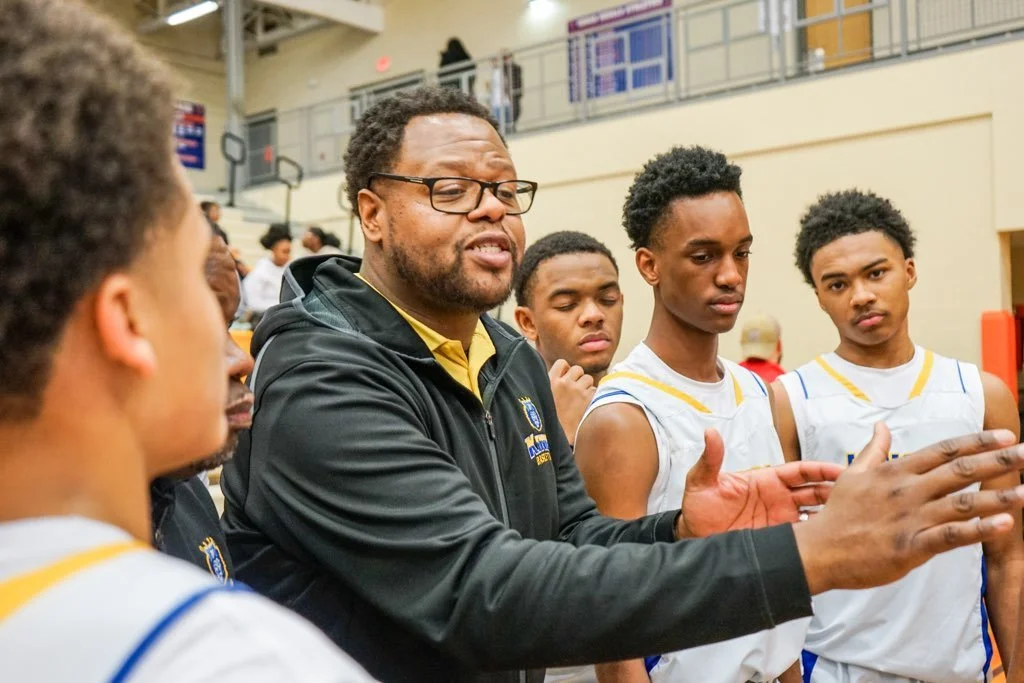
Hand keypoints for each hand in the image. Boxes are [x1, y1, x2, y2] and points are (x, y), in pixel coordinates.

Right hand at [548, 359, 595, 445]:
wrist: (557, 435)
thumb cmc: (547, 418)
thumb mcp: (542, 396)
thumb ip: (550, 383)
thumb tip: (560, 375)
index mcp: (551, 380)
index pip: (562, 363)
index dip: (566, 369)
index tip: (566, 377)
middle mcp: (564, 382)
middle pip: (577, 369)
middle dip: (577, 377)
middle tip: (574, 388)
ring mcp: (577, 390)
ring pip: (588, 378)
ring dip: (586, 385)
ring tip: (580, 396)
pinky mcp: (587, 399)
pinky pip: (594, 390)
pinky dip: (592, 395)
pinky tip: (585, 404)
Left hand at [677, 429, 841, 537]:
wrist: (693, 539)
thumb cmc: (698, 508)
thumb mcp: (701, 482)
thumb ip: (710, 460)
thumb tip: (711, 433)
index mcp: (766, 480)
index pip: (801, 471)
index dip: (822, 470)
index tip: (842, 471)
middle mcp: (779, 499)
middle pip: (816, 492)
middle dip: (837, 491)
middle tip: (858, 494)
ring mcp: (782, 520)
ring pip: (816, 514)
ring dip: (833, 514)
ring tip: (852, 517)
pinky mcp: (780, 540)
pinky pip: (805, 538)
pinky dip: (821, 537)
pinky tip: (835, 539)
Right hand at [795, 424, 1023, 593]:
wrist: (818, 549)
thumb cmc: (837, 514)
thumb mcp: (853, 475)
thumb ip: (874, 450)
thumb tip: (882, 426)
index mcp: (895, 472)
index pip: (944, 450)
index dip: (977, 441)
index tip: (1006, 434)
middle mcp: (907, 490)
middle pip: (961, 471)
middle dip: (999, 461)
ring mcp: (910, 518)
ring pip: (963, 503)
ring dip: (998, 496)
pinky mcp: (911, 546)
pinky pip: (952, 536)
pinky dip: (980, 529)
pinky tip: (1005, 525)